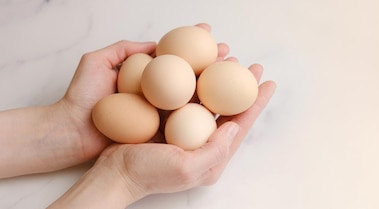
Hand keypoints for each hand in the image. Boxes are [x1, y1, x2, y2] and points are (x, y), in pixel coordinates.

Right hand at [49, 63, 275, 207]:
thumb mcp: (186, 167)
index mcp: (212, 156)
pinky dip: (194, 82)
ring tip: (229, 60)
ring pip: (208, 100)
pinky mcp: (168, 123)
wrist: (111, 174)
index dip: (255, 103)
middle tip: (251, 66)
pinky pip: (186, 99)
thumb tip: (234, 125)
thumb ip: (215, 149)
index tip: (268, 82)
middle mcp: (202, 143)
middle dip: (242, 87)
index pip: (240, 125)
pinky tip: (199, 67)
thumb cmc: (147, 174)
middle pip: (228, 109)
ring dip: (219, 80)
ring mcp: (185, 132)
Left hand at [56, 23, 232, 162]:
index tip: (210, 33)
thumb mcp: (97, 61)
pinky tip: (220, 105)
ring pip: (193, 97)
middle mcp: (156, 93)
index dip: (194, 44)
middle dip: (214, 63)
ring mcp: (159, 112)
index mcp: (146, 75)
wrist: (71, 132)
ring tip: (234, 75)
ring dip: (216, 86)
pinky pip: (184, 121)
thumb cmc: (81, 97)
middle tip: (231, 55)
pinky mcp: (159, 131)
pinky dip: (203, 113)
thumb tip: (156, 45)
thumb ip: (125, 49)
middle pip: (191, 75)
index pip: (175, 56)